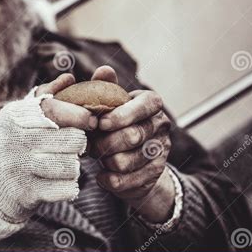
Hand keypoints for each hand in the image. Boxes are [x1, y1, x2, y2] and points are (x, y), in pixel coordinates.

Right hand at [0, 74, 94, 241]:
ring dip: (75, 165)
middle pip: (71, 139)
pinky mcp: (27, 193)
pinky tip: (62, 181)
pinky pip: (67, 189)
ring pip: (71, 165)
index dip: (80, 115)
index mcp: (14, 116)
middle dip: (81, 142)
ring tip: (68, 162)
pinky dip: (70, 186)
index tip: (91, 121)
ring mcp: (19, 169)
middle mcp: (14, 140)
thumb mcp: (23, 117)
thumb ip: (47, 96)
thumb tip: (68, 78)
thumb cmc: (15, 143)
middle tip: (79, 145)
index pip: (57, 110)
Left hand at [90, 66, 174, 222]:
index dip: (120, 116)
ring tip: (98, 158)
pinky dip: (107, 180)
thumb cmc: (113, 125)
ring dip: (105, 161)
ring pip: (126, 161)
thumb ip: (105, 88)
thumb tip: (104, 70)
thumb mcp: (109, 105)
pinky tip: (102, 175)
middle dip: (104, 143)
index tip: (100, 123)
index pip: (143, 106)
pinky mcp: (154, 173)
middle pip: (132, 136)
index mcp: (151, 102)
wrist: (130, 160)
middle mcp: (161, 124)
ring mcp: (161, 150)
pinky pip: (125, 181)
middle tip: (91, 145)